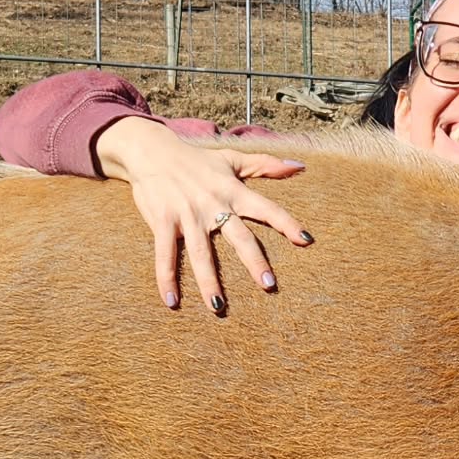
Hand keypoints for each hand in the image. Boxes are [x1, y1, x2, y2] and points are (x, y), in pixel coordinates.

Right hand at [95, 116, 311, 312]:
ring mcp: (187, 215)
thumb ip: (265, 165)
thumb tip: (300, 166)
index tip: (306, 241)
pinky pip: (165, 254)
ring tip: (218, 306)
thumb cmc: (196, 159)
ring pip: (201, 253)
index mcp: (232, 191)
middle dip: (254, 261)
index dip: (287, 223)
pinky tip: (172, 302)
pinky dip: (166, 278)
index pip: (266, 209)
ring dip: (208, 281)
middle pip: (238, 237)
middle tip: (269, 285)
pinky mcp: (163, 222)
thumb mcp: (231, 159)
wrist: (152, 151)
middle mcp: (213, 204)